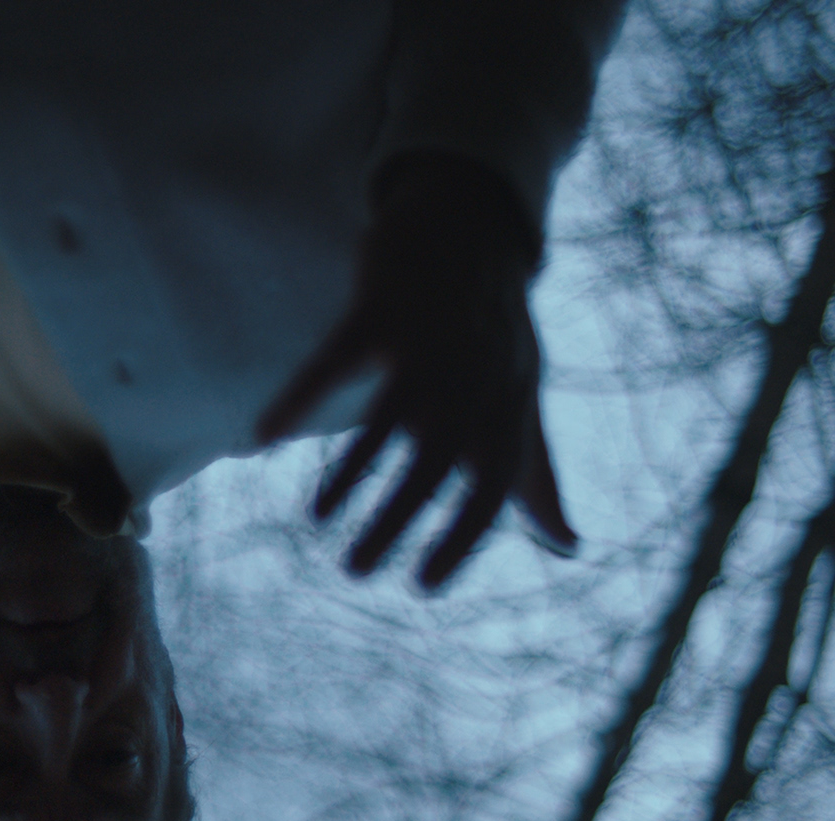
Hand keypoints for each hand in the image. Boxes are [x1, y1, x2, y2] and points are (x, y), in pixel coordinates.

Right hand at [254, 152, 576, 589]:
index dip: (460, 537)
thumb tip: (570, 547)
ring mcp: (426, 338)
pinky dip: (297, 398)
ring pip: (387, 418)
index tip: (421, 584)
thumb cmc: (496, 326)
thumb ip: (537, 475)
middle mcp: (473, 373)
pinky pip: (332, 361)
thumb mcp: (525, 397)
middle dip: (396, 519)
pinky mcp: (378, 306)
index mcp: (509, 403)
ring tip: (319, 520)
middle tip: (355, 570)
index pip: (491, 484)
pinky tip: (264, 434)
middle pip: (435, 460)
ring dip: (351, 474)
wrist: (468, 222)